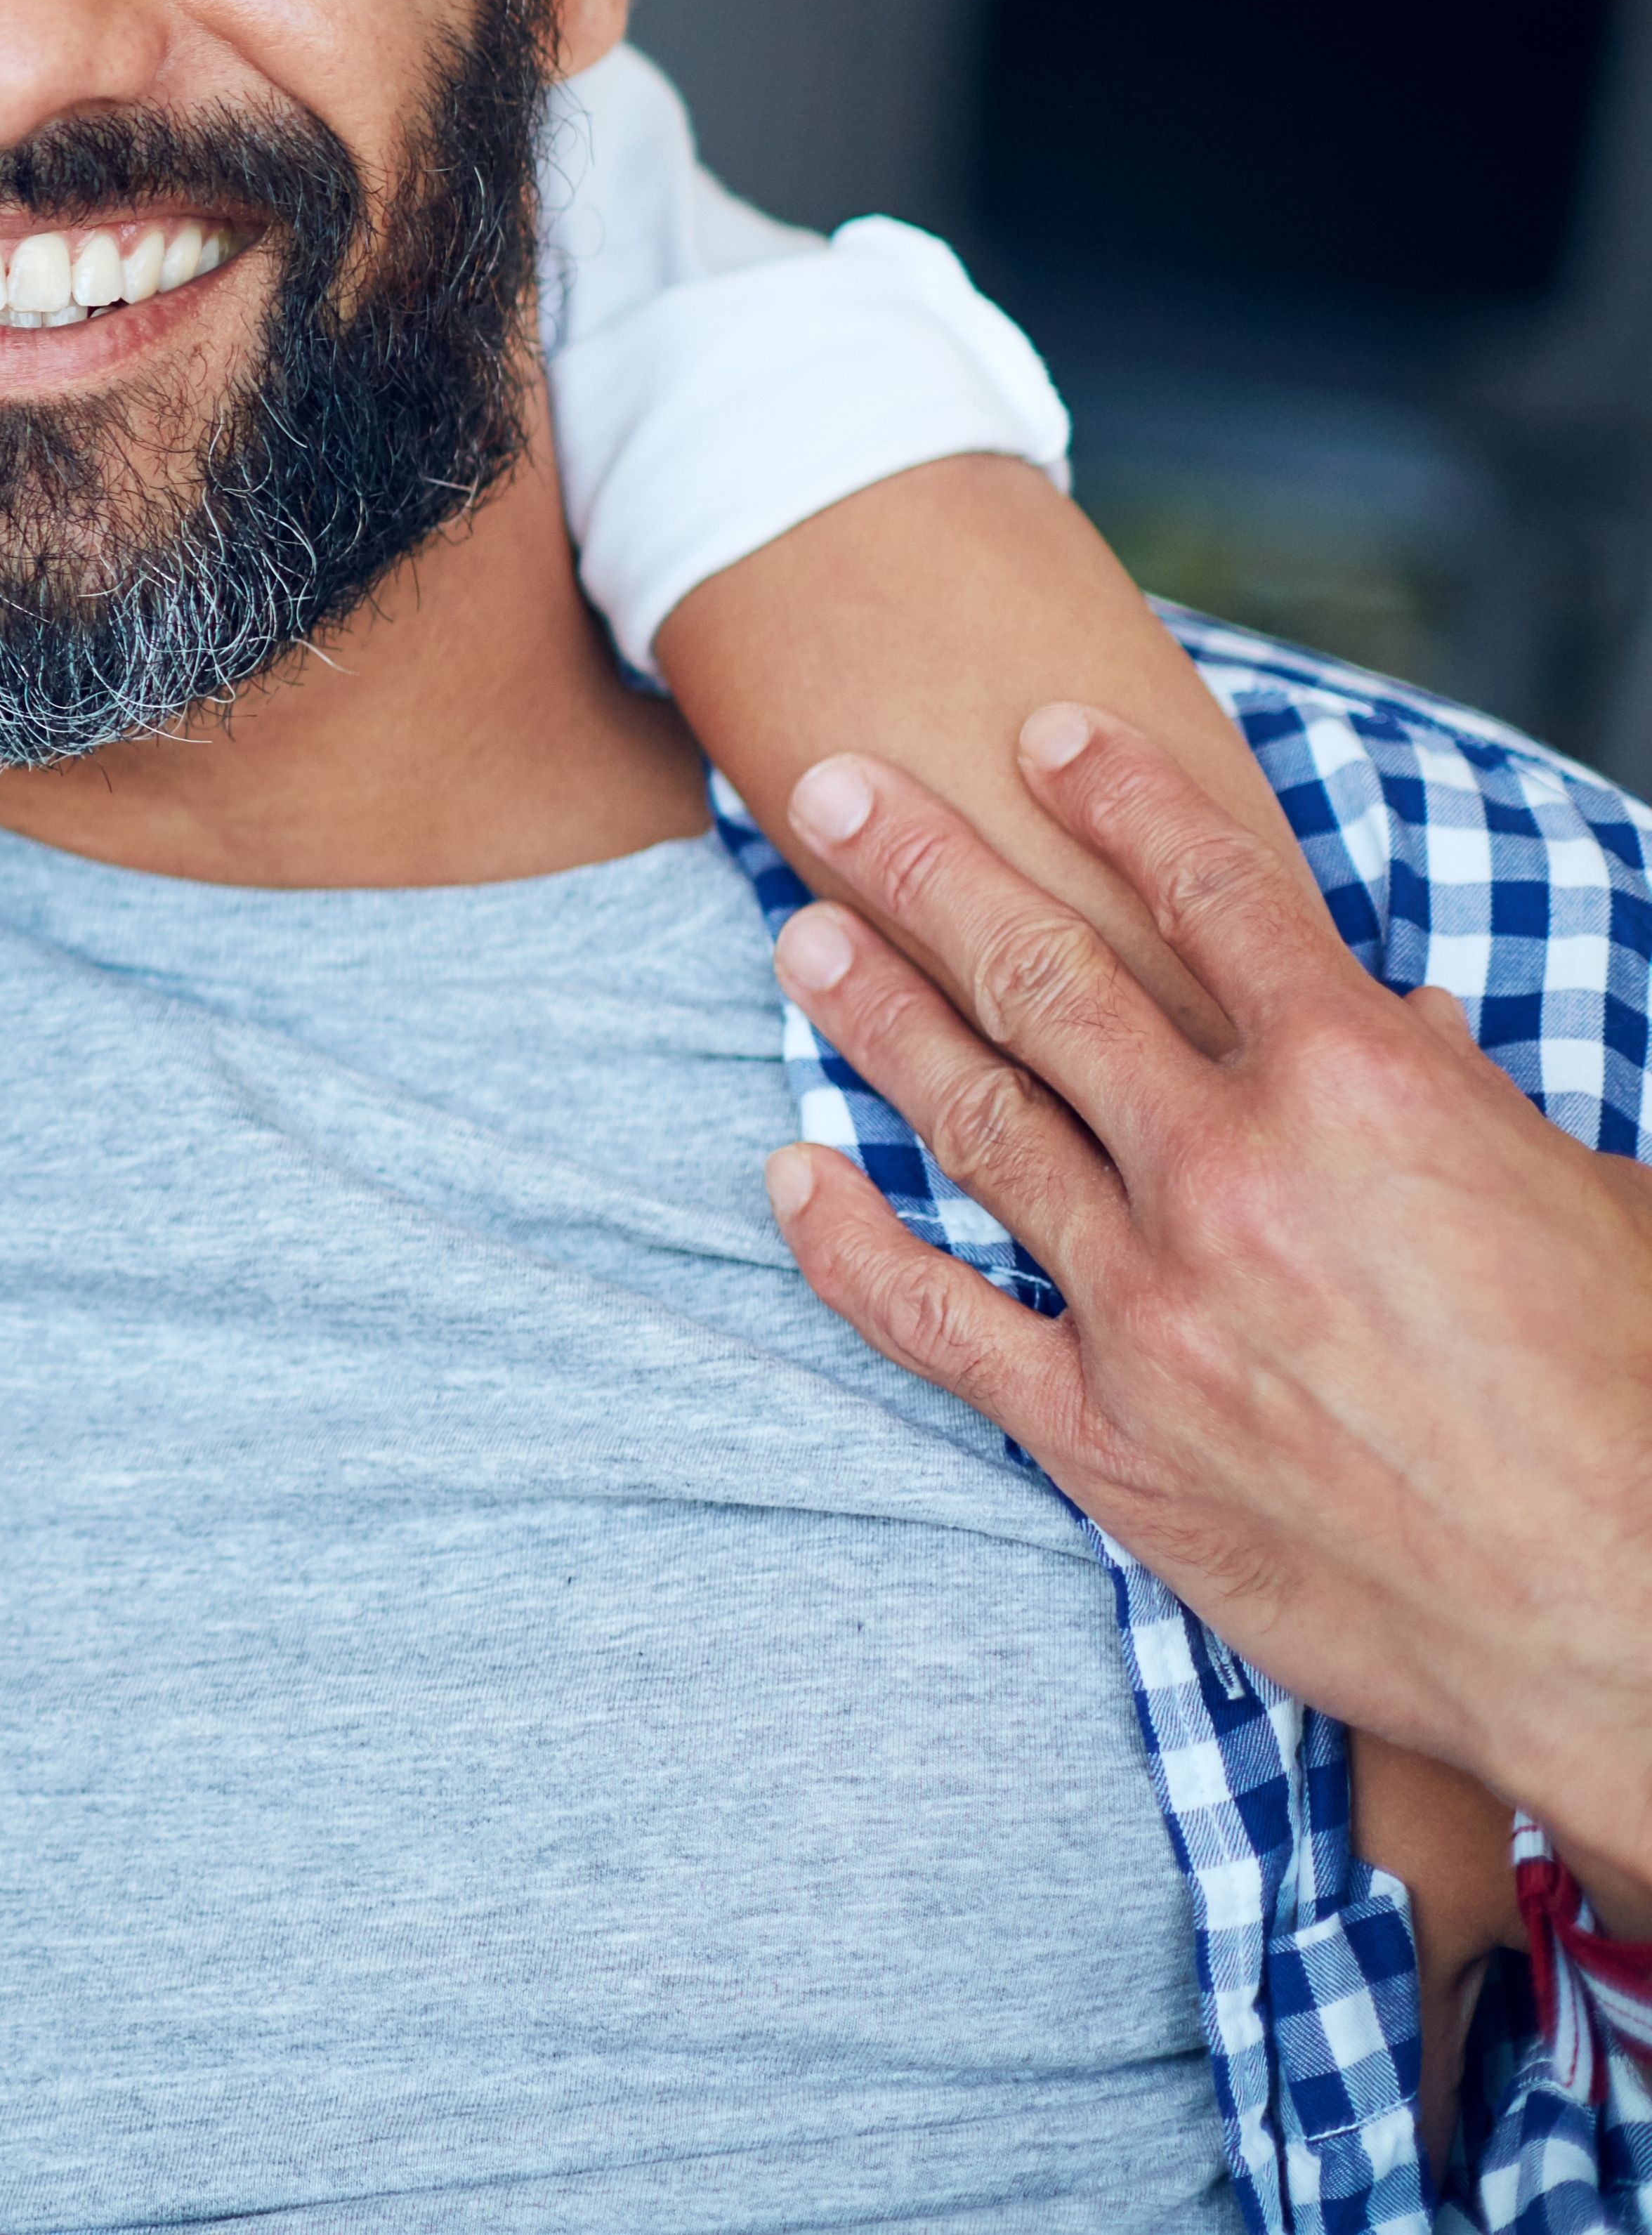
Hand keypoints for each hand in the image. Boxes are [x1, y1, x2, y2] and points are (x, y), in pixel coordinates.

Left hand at [762, 706, 1651, 1904]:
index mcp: (1363, 1090)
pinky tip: (787, 1174)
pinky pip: (931, 1317)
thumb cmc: (1635, 1399)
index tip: (1040, 737)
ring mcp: (1147, 1304)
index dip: (1120, 800)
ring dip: (873, 1017)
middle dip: (924, 867)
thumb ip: (1465, 1099)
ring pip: (971, 1119)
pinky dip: (845, 1244)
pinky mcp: (1099, 1434)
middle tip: (824, 790)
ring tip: (800, 937)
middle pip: (1042, 977)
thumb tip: (1402, 1016)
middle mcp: (1228, 1173)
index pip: (1215, 895)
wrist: (1618, 1617)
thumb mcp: (1588, 1199)